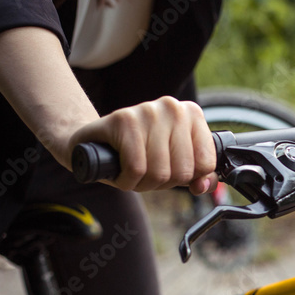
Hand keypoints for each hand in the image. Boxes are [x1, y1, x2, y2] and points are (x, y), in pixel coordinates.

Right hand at [67, 96, 216, 193]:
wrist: (88, 143)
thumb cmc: (136, 153)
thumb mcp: (173, 162)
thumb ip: (197, 174)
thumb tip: (204, 186)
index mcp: (192, 114)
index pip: (206, 162)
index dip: (187, 178)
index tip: (170, 171)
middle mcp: (173, 108)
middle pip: (183, 171)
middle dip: (163, 183)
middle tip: (146, 173)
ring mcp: (149, 111)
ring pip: (160, 172)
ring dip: (143, 184)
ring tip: (132, 172)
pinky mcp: (124, 120)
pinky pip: (136, 169)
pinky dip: (127, 182)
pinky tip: (120, 172)